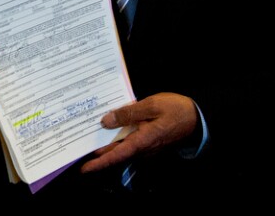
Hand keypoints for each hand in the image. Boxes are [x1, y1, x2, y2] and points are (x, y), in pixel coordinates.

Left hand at [80, 92, 198, 172]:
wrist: (197, 117)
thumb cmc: (176, 110)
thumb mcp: (150, 105)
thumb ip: (127, 113)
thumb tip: (106, 121)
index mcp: (142, 141)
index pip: (116, 155)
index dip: (99, 162)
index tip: (83, 168)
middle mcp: (142, 148)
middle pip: (115, 153)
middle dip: (96, 155)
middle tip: (77, 151)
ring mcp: (145, 146)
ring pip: (120, 148)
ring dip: (104, 146)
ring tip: (85, 140)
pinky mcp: (147, 141)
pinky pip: (127, 142)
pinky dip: (114, 139)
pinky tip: (105, 130)